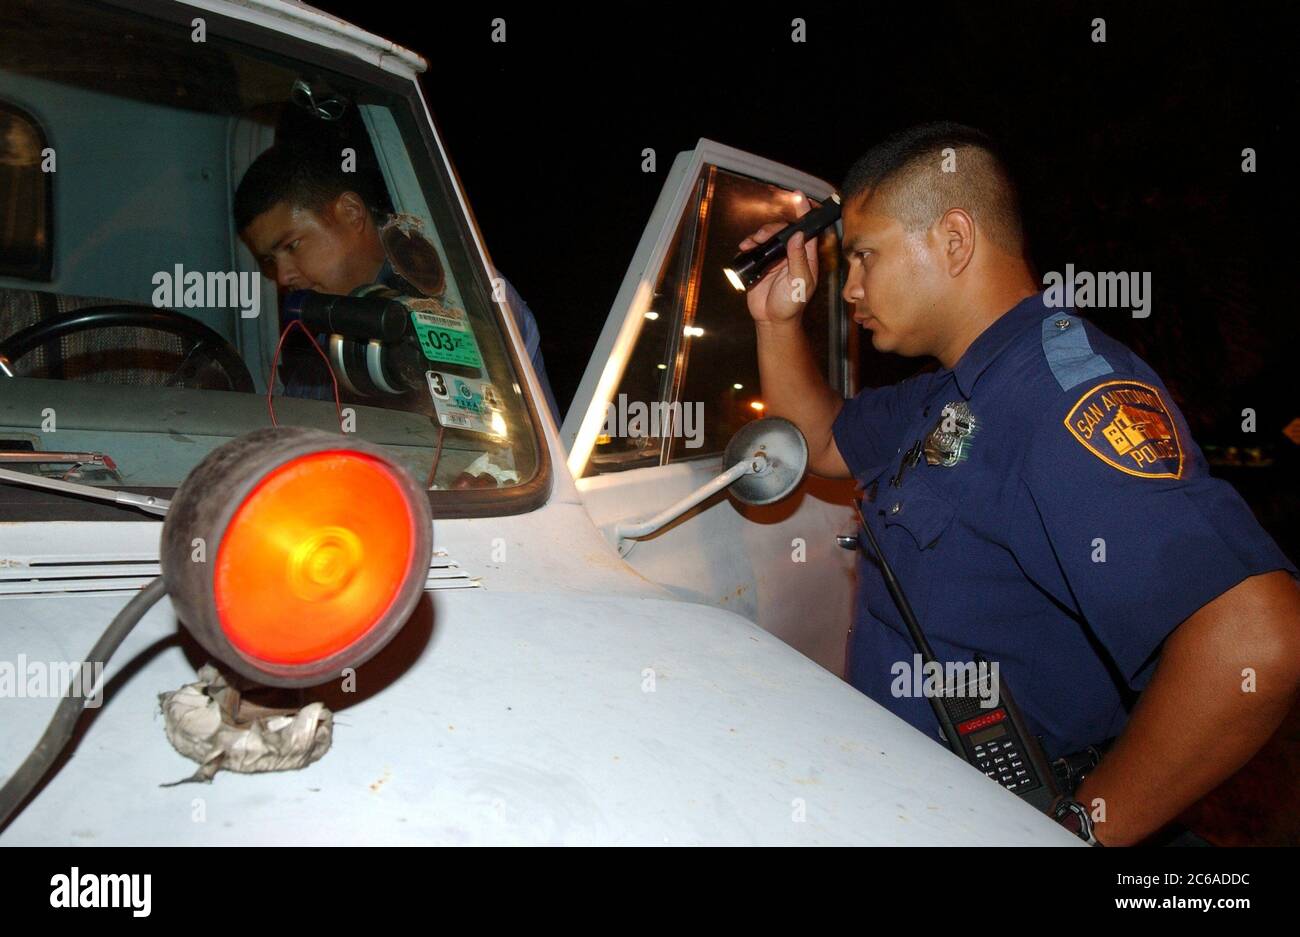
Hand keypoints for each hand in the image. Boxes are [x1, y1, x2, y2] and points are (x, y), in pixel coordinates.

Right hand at [739, 191, 820, 325]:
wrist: (772, 320)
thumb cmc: (792, 304)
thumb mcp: (800, 282)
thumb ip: (799, 259)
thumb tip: (798, 236)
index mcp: (805, 256)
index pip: (806, 230)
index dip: (804, 212)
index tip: (799, 196)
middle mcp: (790, 253)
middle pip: (782, 230)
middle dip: (771, 229)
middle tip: (762, 237)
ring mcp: (774, 258)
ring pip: (767, 237)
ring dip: (758, 236)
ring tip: (750, 244)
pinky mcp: (760, 265)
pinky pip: (754, 249)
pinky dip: (748, 246)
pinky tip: (745, 249)